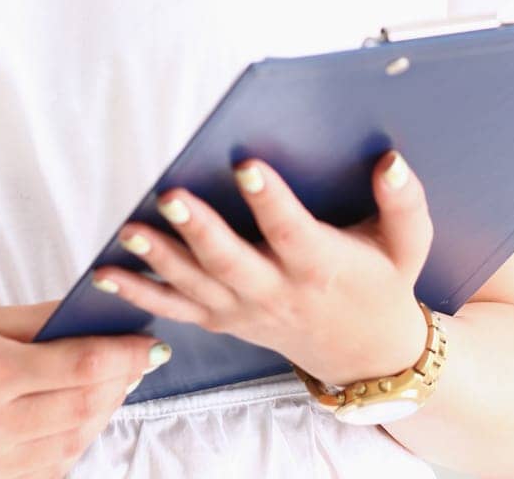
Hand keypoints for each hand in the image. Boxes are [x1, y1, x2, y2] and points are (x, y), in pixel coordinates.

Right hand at [0, 298, 171, 477]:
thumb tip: (102, 312)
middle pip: (81, 410)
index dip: (122, 356)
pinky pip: (48, 471)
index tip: (151, 345)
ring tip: (112, 385)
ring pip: (71, 445)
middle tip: (139, 361)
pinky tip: (77, 416)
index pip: (77, 366)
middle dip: (119, 383)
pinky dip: (73, 444)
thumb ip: (44, 319)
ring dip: (102, 415)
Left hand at [90, 149, 432, 386]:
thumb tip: (391, 160)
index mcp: (320, 265)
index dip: (271, 201)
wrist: (366, 353)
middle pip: (232, 262)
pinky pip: (176, 309)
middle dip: (200, 230)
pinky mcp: (222, 318)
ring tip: (128, 232)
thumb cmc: (382, 283)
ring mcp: (244, 309)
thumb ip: (404, 203)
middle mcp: (276, 290)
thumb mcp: (408, 246)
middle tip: (171, 196)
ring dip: (159, 259)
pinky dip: (139, 293)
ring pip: (196, 286)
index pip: (292, 232)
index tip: (246, 164)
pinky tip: (105, 272)